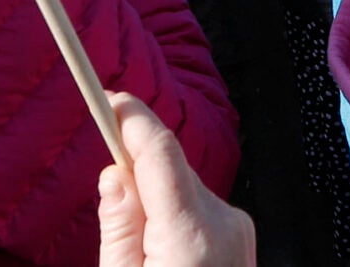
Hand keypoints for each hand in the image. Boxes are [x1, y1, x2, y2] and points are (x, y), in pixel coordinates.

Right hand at [95, 91, 256, 266]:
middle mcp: (223, 223)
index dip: (133, 119)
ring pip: (183, 186)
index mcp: (191, 235)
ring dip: (157, 199)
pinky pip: (199, 205)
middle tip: (109, 198)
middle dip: (136, 171)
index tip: (108, 99)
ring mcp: (237, 228)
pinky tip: (166, 250)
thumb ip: (119, 230)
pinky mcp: (241, 234)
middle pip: (170, 169)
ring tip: (142, 250)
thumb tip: (113, 175)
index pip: (160, 153)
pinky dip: (177, 215)